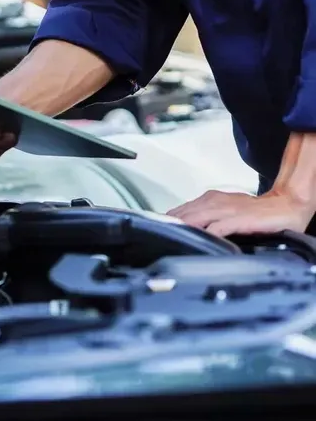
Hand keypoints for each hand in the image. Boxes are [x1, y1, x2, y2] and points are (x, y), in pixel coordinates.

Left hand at [167, 189, 313, 236]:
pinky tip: (200, 240)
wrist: (285, 205)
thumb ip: (206, 220)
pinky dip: (208, 233)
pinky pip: (219, 226)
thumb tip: (186, 232)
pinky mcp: (240, 219)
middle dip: (170, 227)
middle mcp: (215, 202)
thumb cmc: (255, 213)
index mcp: (210, 200)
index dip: (167, 222)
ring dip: (183, 228)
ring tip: (171, 239)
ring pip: (197, 217)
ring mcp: (227, 209)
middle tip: (156, 240)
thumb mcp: (226, 212)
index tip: (155, 234)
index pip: (180, 211)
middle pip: (184, 214)